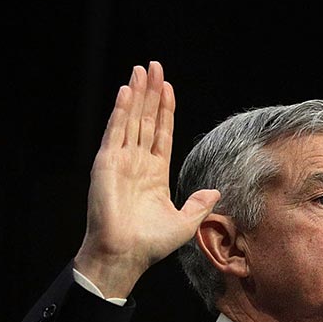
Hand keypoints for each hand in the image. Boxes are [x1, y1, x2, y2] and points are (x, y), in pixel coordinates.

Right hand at [75, 61, 219, 297]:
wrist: (125, 254)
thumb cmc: (150, 244)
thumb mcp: (185, 222)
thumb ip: (198, 203)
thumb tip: (215, 191)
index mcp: (154, 173)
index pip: (161, 133)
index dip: (166, 109)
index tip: (169, 87)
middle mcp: (137, 163)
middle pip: (146, 119)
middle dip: (151, 93)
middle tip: (155, 66)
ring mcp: (121, 160)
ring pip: (131, 119)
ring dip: (136, 94)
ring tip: (141, 70)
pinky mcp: (107, 162)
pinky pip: (115, 131)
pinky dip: (121, 110)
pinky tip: (126, 91)